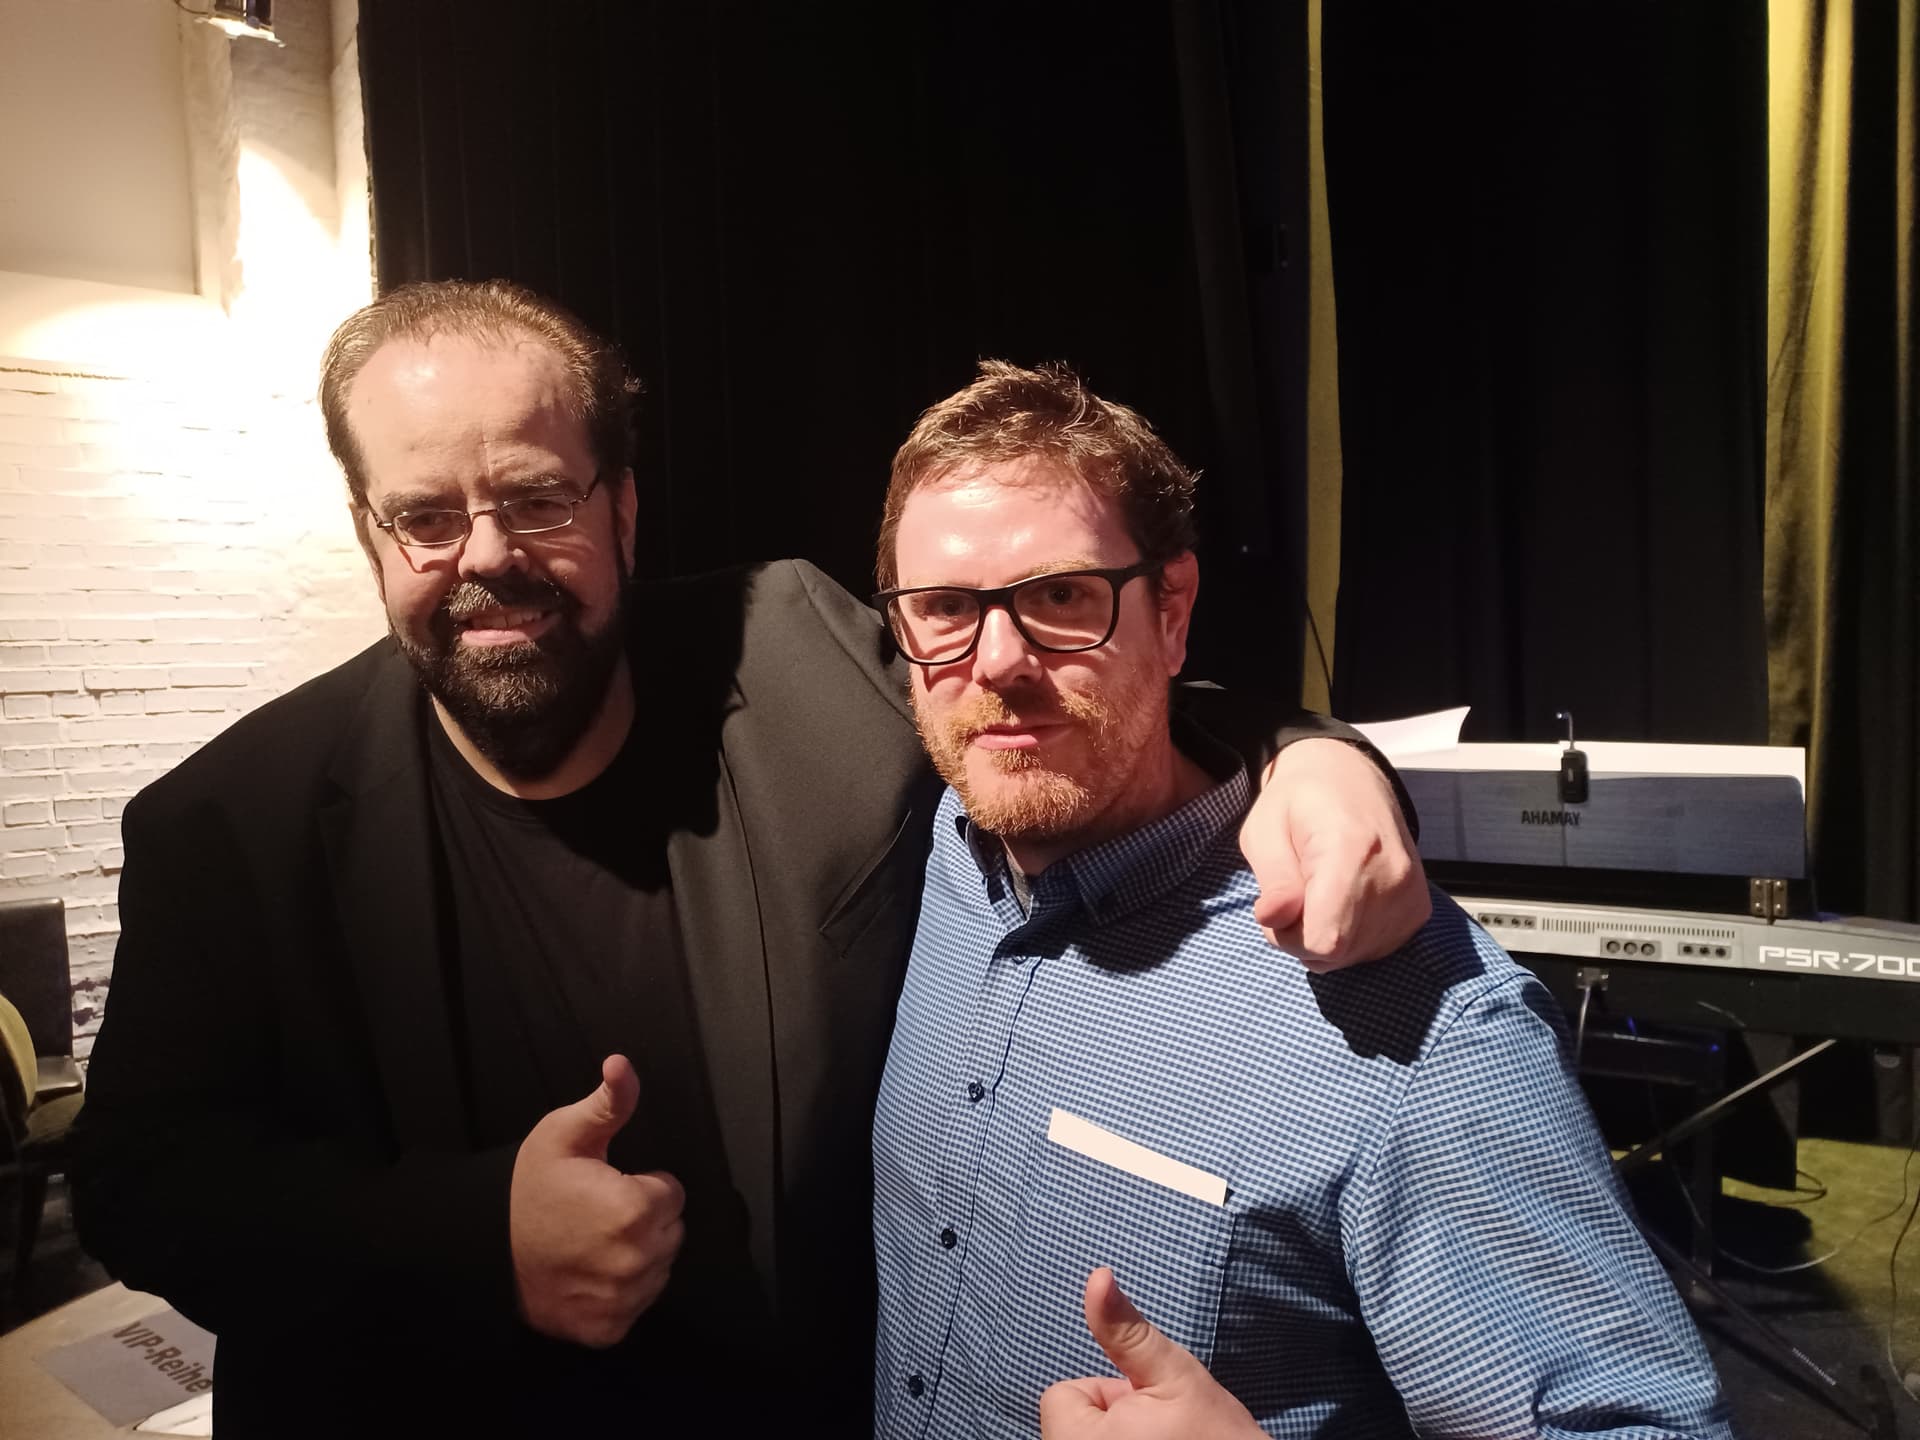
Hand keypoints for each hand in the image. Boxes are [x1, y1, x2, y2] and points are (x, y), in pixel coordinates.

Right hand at [509, 1054, 685, 1347]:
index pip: (672, 1193)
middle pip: (670, 1232)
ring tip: (592, 1243)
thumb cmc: (527, 1190)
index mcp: (635, 1209)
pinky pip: (637, 1305)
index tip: (608, 1186)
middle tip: (597, 1213)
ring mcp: (623, 1299)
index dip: (642, 1185)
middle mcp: (636, 1261)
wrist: (484, 1251)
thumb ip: (608, 1103)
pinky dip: (620, 1292)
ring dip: (636, 1256)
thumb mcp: (564, 1135)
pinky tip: (589, 1273)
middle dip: (643, 1219)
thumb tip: (622, 1065)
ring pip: (658, 1269)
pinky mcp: (608, 1329)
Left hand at [1039, 1268, 1263, 1439]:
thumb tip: (1097, 1277)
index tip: (1147, 1409)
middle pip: (1072, 1422)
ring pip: (1087, 1438)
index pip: (1060, 1396)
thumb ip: (1125, 1329)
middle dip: (1112, 1416)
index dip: (1108, 1393)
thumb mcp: (1172, 1372)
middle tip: (1159, 1430)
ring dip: (1118, 1436)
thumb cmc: (1216, 1433)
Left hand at [1240, 737, 1429, 969]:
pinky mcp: (1418, 910)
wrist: (1348, 778)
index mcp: (1353, 851)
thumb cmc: (1299, 802)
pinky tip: (1341, 902)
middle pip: (1337, 952)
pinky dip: (1348, 936)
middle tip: (1295, 894)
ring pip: (1353, 955)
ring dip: (1324, 936)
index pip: (1324, 938)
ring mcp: (1411, 896)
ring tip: (1319, 892)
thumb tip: (1273, 920)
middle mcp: (1393, 877)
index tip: (1278, 906)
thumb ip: (1273, 880)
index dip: (1288, 937)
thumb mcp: (1265, 830)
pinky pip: (1372, 949)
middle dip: (1302, 936)